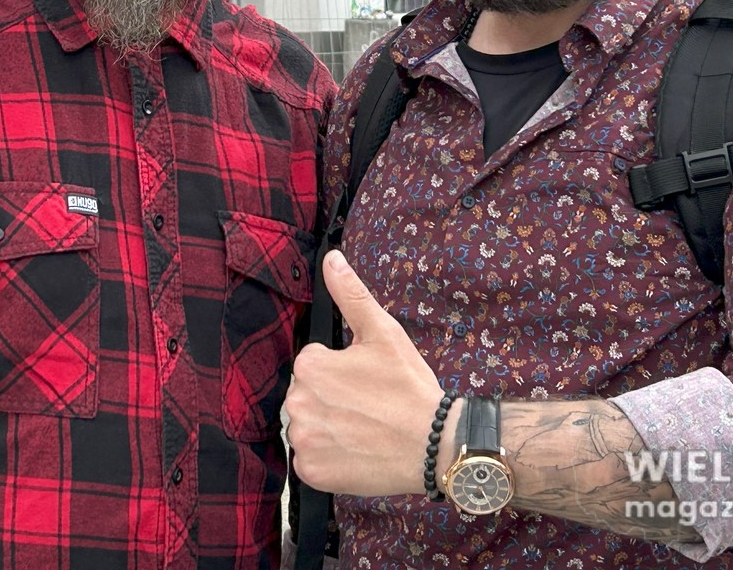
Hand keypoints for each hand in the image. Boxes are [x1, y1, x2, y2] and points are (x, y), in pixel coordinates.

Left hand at [283, 250, 452, 495]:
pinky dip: (328, 459)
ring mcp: (303, 440)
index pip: (313, 365)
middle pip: (307, 396)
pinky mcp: (311, 472)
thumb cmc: (409, 386)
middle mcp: (298, 402)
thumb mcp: (383, 332)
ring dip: (328, 428)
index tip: (367, 383)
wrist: (434, 443)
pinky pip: (309, 461)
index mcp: (310, 366)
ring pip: (308, 427)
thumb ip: (351, 294)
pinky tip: (355, 452)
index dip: (342, 373)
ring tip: (363, 429)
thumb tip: (331, 259)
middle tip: (368, 407)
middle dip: (331, 399)